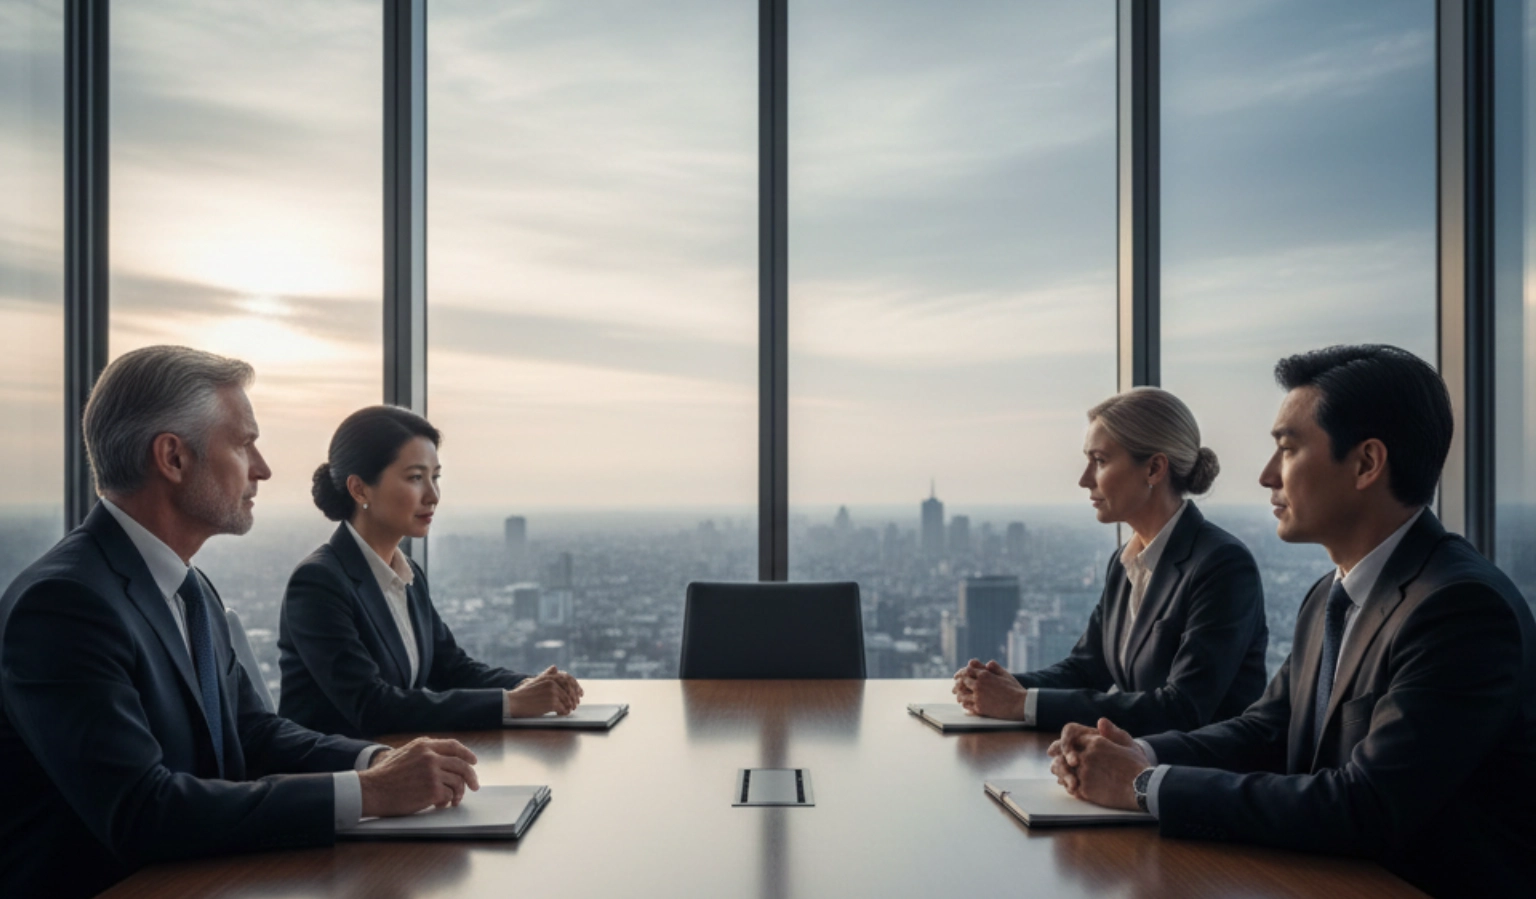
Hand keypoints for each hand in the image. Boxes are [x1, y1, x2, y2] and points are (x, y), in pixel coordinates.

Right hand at [359, 737, 478, 817]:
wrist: (371, 790)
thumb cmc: (384, 776)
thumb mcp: (403, 753)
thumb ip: (422, 753)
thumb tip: (442, 759)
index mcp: (424, 746)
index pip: (453, 746)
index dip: (466, 754)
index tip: (473, 762)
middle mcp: (430, 756)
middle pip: (461, 764)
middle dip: (471, 776)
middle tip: (474, 786)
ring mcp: (432, 772)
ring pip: (458, 781)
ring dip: (459, 793)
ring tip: (454, 800)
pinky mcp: (432, 789)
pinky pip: (448, 795)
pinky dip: (447, 801)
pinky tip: (440, 805)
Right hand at [506, 666, 582, 716]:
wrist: (513, 702)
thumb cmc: (524, 693)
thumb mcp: (535, 680)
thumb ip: (546, 674)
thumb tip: (555, 667)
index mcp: (550, 677)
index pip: (568, 679)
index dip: (576, 686)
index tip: (580, 693)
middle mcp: (553, 682)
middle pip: (570, 690)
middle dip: (575, 697)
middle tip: (576, 704)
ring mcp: (553, 692)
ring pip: (568, 700)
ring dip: (570, 706)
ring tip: (569, 710)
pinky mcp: (552, 702)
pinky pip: (563, 708)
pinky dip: (564, 712)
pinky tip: (562, 714)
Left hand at [952, 659, 1026, 720]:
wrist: (1020, 704)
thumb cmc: (1014, 689)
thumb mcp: (1005, 674)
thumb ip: (995, 667)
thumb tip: (987, 663)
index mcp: (984, 675)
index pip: (967, 671)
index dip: (961, 673)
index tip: (958, 676)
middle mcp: (979, 685)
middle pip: (962, 682)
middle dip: (958, 684)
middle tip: (955, 687)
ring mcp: (978, 697)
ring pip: (962, 695)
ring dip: (959, 695)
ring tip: (958, 697)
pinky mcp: (979, 708)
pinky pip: (967, 706)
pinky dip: (964, 704)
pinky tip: (964, 704)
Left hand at [1047, 718, 1146, 810]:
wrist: (1144, 788)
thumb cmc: (1138, 766)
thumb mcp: (1127, 743)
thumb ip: (1112, 732)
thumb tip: (1100, 721)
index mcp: (1095, 742)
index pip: (1073, 739)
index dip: (1067, 744)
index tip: (1062, 749)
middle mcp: (1086, 756)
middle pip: (1064, 755)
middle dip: (1060, 759)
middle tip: (1056, 762)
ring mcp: (1084, 774)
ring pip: (1065, 772)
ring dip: (1063, 774)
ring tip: (1062, 777)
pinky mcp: (1086, 790)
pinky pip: (1071, 788)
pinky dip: (1070, 787)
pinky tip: (1072, 788)